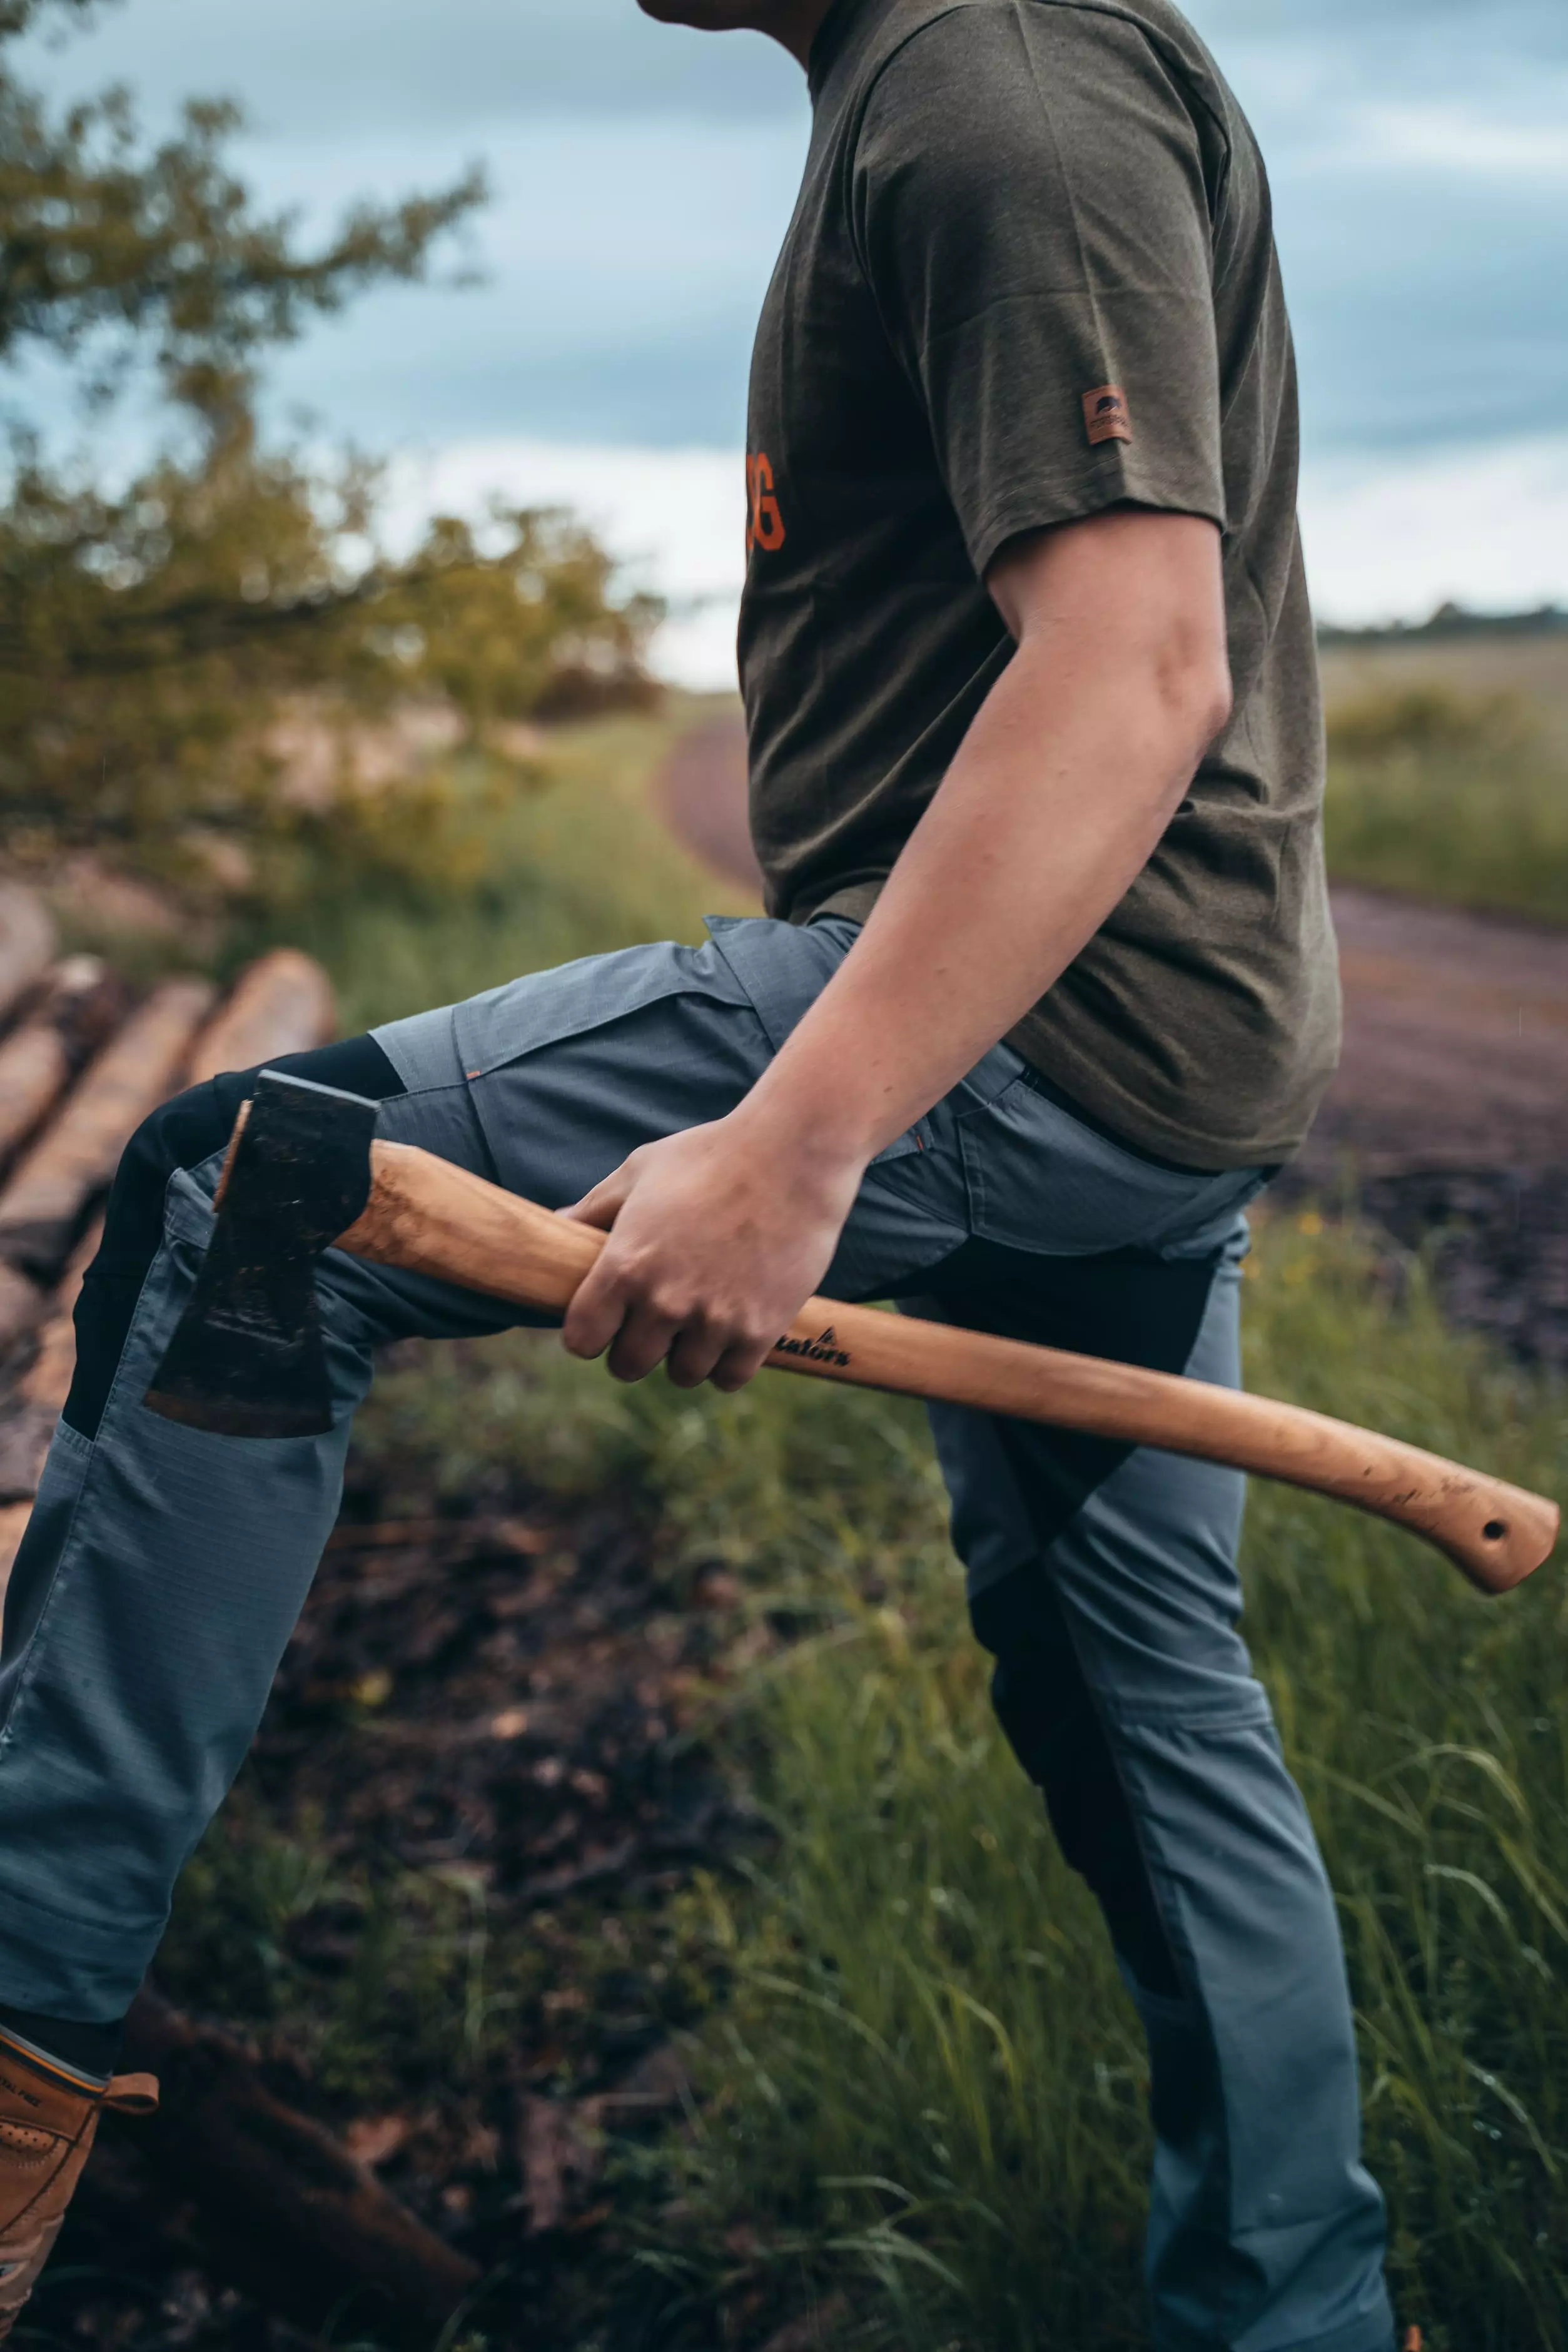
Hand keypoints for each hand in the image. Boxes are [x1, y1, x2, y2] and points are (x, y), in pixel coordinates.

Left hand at [559, 1112, 864, 1391]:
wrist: (793, 1153)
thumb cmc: (711, 1155)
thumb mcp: (639, 1172)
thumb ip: (594, 1209)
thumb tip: (555, 1224)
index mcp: (625, 1266)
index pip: (582, 1340)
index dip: (588, 1332)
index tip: (603, 1320)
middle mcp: (665, 1301)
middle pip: (628, 1366)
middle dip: (634, 1348)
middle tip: (651, 1325)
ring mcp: (715, 1319)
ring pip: (683, 1375)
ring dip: (684, 1355)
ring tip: (696, 1324)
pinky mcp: (761, 1329)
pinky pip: (730, 1377)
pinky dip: (727, 1362)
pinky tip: (729, 1332)